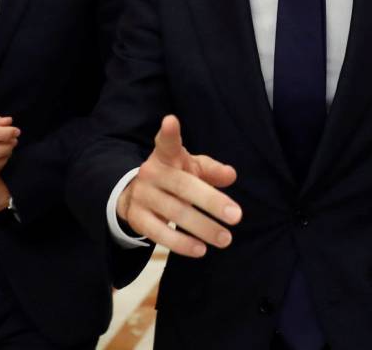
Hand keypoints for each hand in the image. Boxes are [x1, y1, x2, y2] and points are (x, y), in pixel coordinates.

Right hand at [117, 115, 240, 257]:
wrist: (136, 194)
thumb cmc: (174, 177)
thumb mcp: (191, 168)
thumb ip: (211, 170)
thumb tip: (231, 175)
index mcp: (166, 156)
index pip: (167, 142)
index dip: (169, 132)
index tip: (171, 121)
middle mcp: (151, 173)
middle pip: (183, 186)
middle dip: (211, 201)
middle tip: (236, 216)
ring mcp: (142, 196)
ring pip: (175, 213)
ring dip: (202, 228)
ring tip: (225, 238)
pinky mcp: (137, 219)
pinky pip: (159, 234)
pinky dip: (181, 244)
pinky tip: (200, 249)